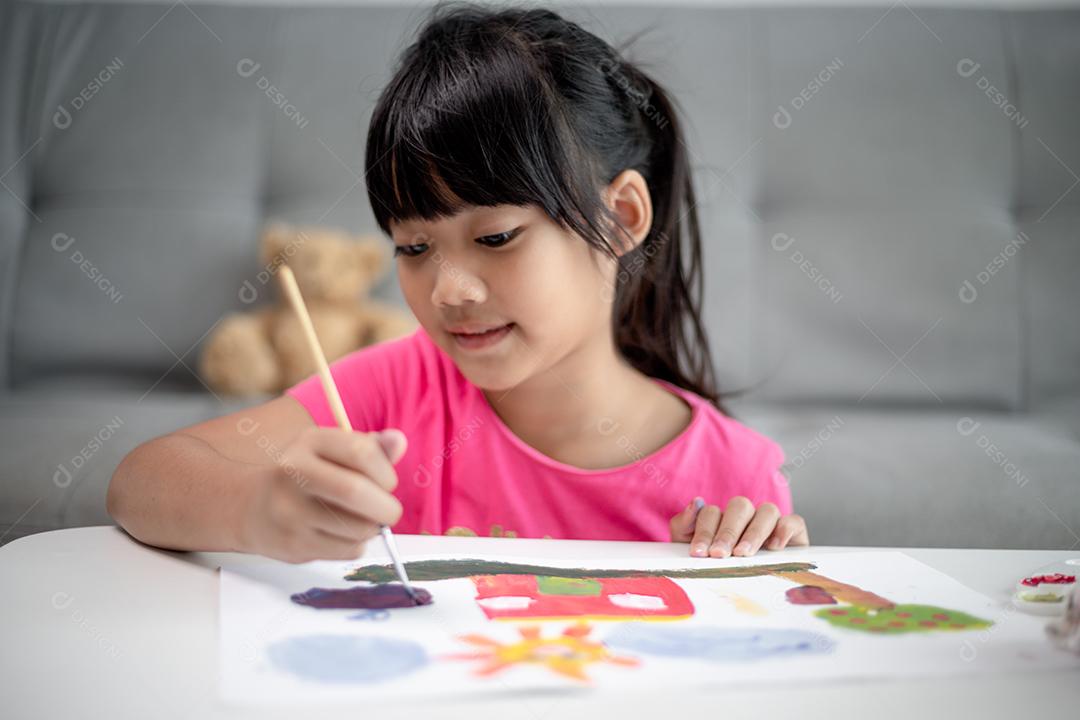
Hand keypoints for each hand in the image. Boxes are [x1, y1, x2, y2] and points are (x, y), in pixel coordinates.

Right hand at [240, 426, 406, 562]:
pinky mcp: (292, 543)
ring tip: (363, 522)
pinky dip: (357, 545)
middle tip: (390, 512)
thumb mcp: (334, 452)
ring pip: (355, 527)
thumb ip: (371, 448)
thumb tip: (398, 441)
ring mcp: (289, 510)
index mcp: (310, 441)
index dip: (386, 472)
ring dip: (372, 529)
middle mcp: (293, 471)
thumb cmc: (308, 476)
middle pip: (354, 491)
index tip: (388, 483)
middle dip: (386, 507)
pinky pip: (346, 550)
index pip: (361, 452)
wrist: (251, 507)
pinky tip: (341, 535)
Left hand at [669, 496, 807, 557]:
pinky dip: (784, 529)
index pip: (712, 512)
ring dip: (754, 532)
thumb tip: (695, 502)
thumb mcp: (694, 552)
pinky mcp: (794, 533)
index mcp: (721, 519)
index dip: (704, 531)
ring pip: (767, 511)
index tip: (699, 553)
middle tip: (720, 554)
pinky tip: (774, 547)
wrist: (756, 594)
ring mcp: (771, 523)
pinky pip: (794, 521)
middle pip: (740, 506)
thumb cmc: (719, 570)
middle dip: (727, 531)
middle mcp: (747, 517)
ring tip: (743, 553)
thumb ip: (685, 527)